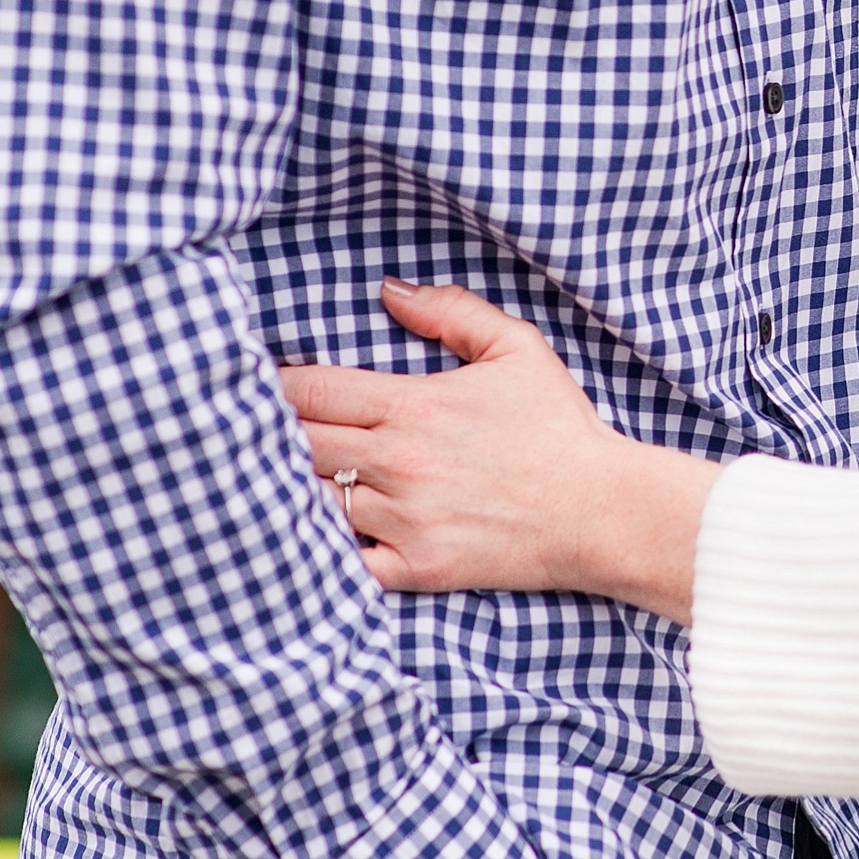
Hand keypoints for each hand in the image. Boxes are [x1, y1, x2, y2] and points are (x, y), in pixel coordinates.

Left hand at [277, 282, 721, 618]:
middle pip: (297, 446)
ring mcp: (406, 520)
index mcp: (414, 406)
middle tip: (255, 433)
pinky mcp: (417, 568)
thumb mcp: (516, 348)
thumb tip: (389, 290)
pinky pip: (342, 566)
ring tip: (277, 481)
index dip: (276, 386)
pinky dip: (321, 554)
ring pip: (312, 504)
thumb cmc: (559, 428)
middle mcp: (400, 463)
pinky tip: (313, 538)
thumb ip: (450, 310)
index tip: (264, 385)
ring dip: (293, 491)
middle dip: (272, 436)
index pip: (311, 391)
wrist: (602, 510)